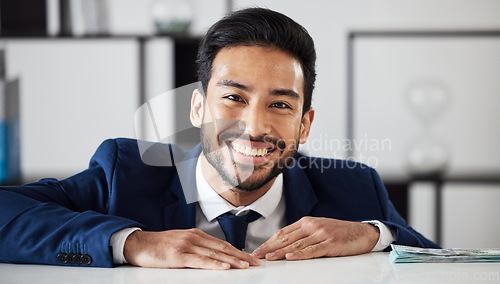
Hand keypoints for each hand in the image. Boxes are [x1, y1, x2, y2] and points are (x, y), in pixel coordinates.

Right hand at [123, 229, 259, 269]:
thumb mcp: (181, 242)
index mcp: (196, 234)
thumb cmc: (159, 245)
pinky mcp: (177, 256)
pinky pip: (199, 261)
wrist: (138, 244)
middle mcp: (194, 237)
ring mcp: (186, 246)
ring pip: (214, 254)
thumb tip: (214, 256)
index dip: (238, 251)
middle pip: (222, 248)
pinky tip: (224, 267)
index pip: (222, 244)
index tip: (250, 258)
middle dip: (240, 256)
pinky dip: (213, 265)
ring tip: (245, 266)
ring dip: (231, 261)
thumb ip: (197, 247)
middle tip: (254, 263)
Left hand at [252, 217, 378, 260]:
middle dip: (270, 248)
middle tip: (257, 255)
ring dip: (280, 252)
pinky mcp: (330, 243)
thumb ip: (303, 235)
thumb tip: (285, 245)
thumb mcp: (319, 229)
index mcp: (307, 222)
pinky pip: (312, 250)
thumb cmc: (340, 232)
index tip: (259, 250)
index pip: (283, 232)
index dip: (269, 242)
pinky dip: (300, 254)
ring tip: (269, 258)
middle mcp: (312, 226)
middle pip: (286, 238)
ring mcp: (321, 233)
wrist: (363, 232)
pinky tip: (290, 258)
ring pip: (296, 244)